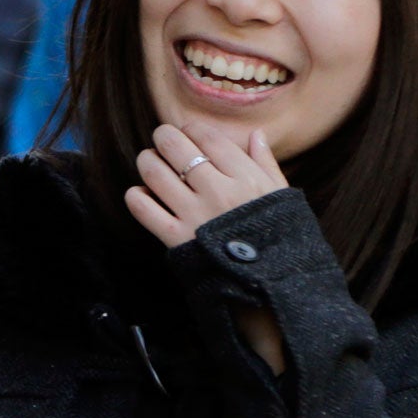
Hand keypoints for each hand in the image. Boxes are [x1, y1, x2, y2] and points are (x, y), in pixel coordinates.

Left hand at [128, 122, 288, 374]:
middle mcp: (218, 191)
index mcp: (246, 178)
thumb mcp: (281, 198)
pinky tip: (144, 194)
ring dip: (146, 161)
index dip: (192, 129)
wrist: (271, 288)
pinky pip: (141, 207)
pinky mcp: (176, 238)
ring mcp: (195, 214)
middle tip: (163, 141)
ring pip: (153, 171)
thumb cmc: (278, 238)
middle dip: (164, 137)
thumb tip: (255, 134)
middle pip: (174, 146)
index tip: (189, 133)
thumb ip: (266, 164)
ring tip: (151, 163)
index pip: (207, 136)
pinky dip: (136, 195)